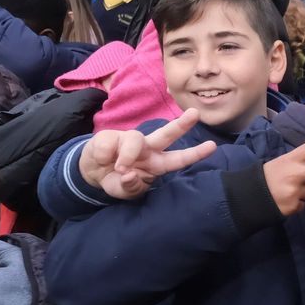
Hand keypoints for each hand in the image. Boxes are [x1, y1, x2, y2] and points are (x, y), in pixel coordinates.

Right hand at [77, 109, 217, 198]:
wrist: (91, 174)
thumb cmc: (116, 181)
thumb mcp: (124, 191)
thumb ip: (130, 187)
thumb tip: (128, 173)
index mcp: (157, 163)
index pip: (179, 159)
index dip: (195, 153)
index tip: (213, 146)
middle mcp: (148, 148)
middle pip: (167, 134)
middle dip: (181, 124)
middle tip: (195, 114)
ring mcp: (129, 140)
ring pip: (135, 139)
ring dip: (128, 156)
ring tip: (119, 168)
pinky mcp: (110, 136)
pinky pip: (110, 144)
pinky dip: (104, 156)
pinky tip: (102, 160)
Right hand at [263, 126, 304, 215]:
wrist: (248, 198)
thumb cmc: (265, 178)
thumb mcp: (279, 164)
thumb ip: (298, 166)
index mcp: (291, 160)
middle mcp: (296, 174)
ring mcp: (297, 191)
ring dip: (301, 192)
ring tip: (284, 191)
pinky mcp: (295, 206)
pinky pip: (303, 204)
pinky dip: (295, 203)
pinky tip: (283, 201)